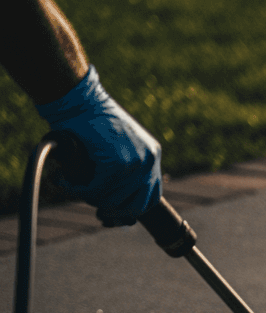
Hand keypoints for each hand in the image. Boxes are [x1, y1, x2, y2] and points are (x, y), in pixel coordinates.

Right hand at [36, 65, 161, 225]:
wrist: (77, 97)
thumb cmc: (89, 121)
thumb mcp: (115, 147)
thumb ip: (121, 173)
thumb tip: (114, 208)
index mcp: (152, 155)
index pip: (152, 196)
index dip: (132, 210)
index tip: (115, 214)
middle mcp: (149, 160)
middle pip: (137, 205)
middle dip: (114, 211)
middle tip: (97, 211)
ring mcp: (135, 163)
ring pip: (114, 200)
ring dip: (92, 199)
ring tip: (76, 189)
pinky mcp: (116, 164)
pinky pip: (97, 190)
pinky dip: (79, 190)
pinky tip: (66, 182)